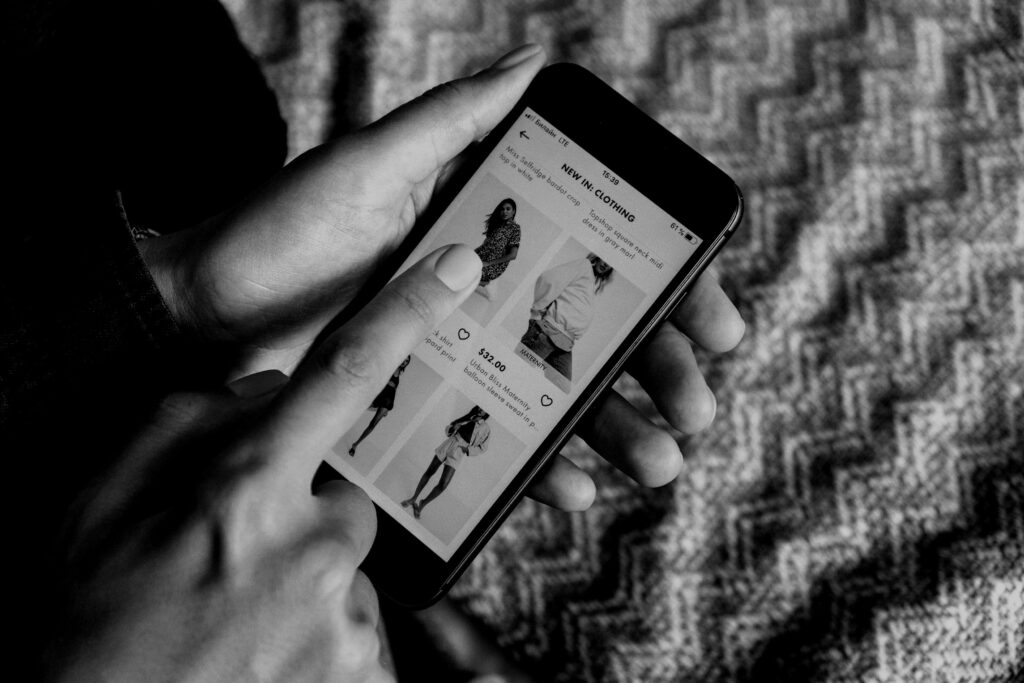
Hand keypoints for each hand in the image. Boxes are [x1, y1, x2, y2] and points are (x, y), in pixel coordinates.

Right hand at [46, 246, 481, 681]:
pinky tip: (264, 653)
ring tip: (240, 619)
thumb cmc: (89, 618)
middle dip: (312, 518)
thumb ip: (193, 425)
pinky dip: (319, 638)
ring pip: (350, 571)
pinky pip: (357, 629)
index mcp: (248, 489)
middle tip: (248, 557)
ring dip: (310, 584)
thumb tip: (270, 390)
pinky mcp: (364, 676)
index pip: (345, 376)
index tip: (457, 271)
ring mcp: (343, 623)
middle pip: (351, 501)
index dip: (408, 314)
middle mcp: (312, 551)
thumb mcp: (108, 498)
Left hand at [142, 42, 743, 509]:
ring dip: (618, 431)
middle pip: (596, 338)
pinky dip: (543, 469)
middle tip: (697, 403)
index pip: (599, 262)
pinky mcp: (428, 418)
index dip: (664, 290)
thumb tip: (538, 62)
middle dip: (658, 370)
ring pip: (561, 402)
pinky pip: (501, 449)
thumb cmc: (277, 231)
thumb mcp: (368, 166)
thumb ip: (453, 122)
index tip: (713, 317)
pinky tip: (576, 485)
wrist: (196, 319)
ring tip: (660, 457)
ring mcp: (461, 364)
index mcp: (487, 237)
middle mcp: (486, 302)